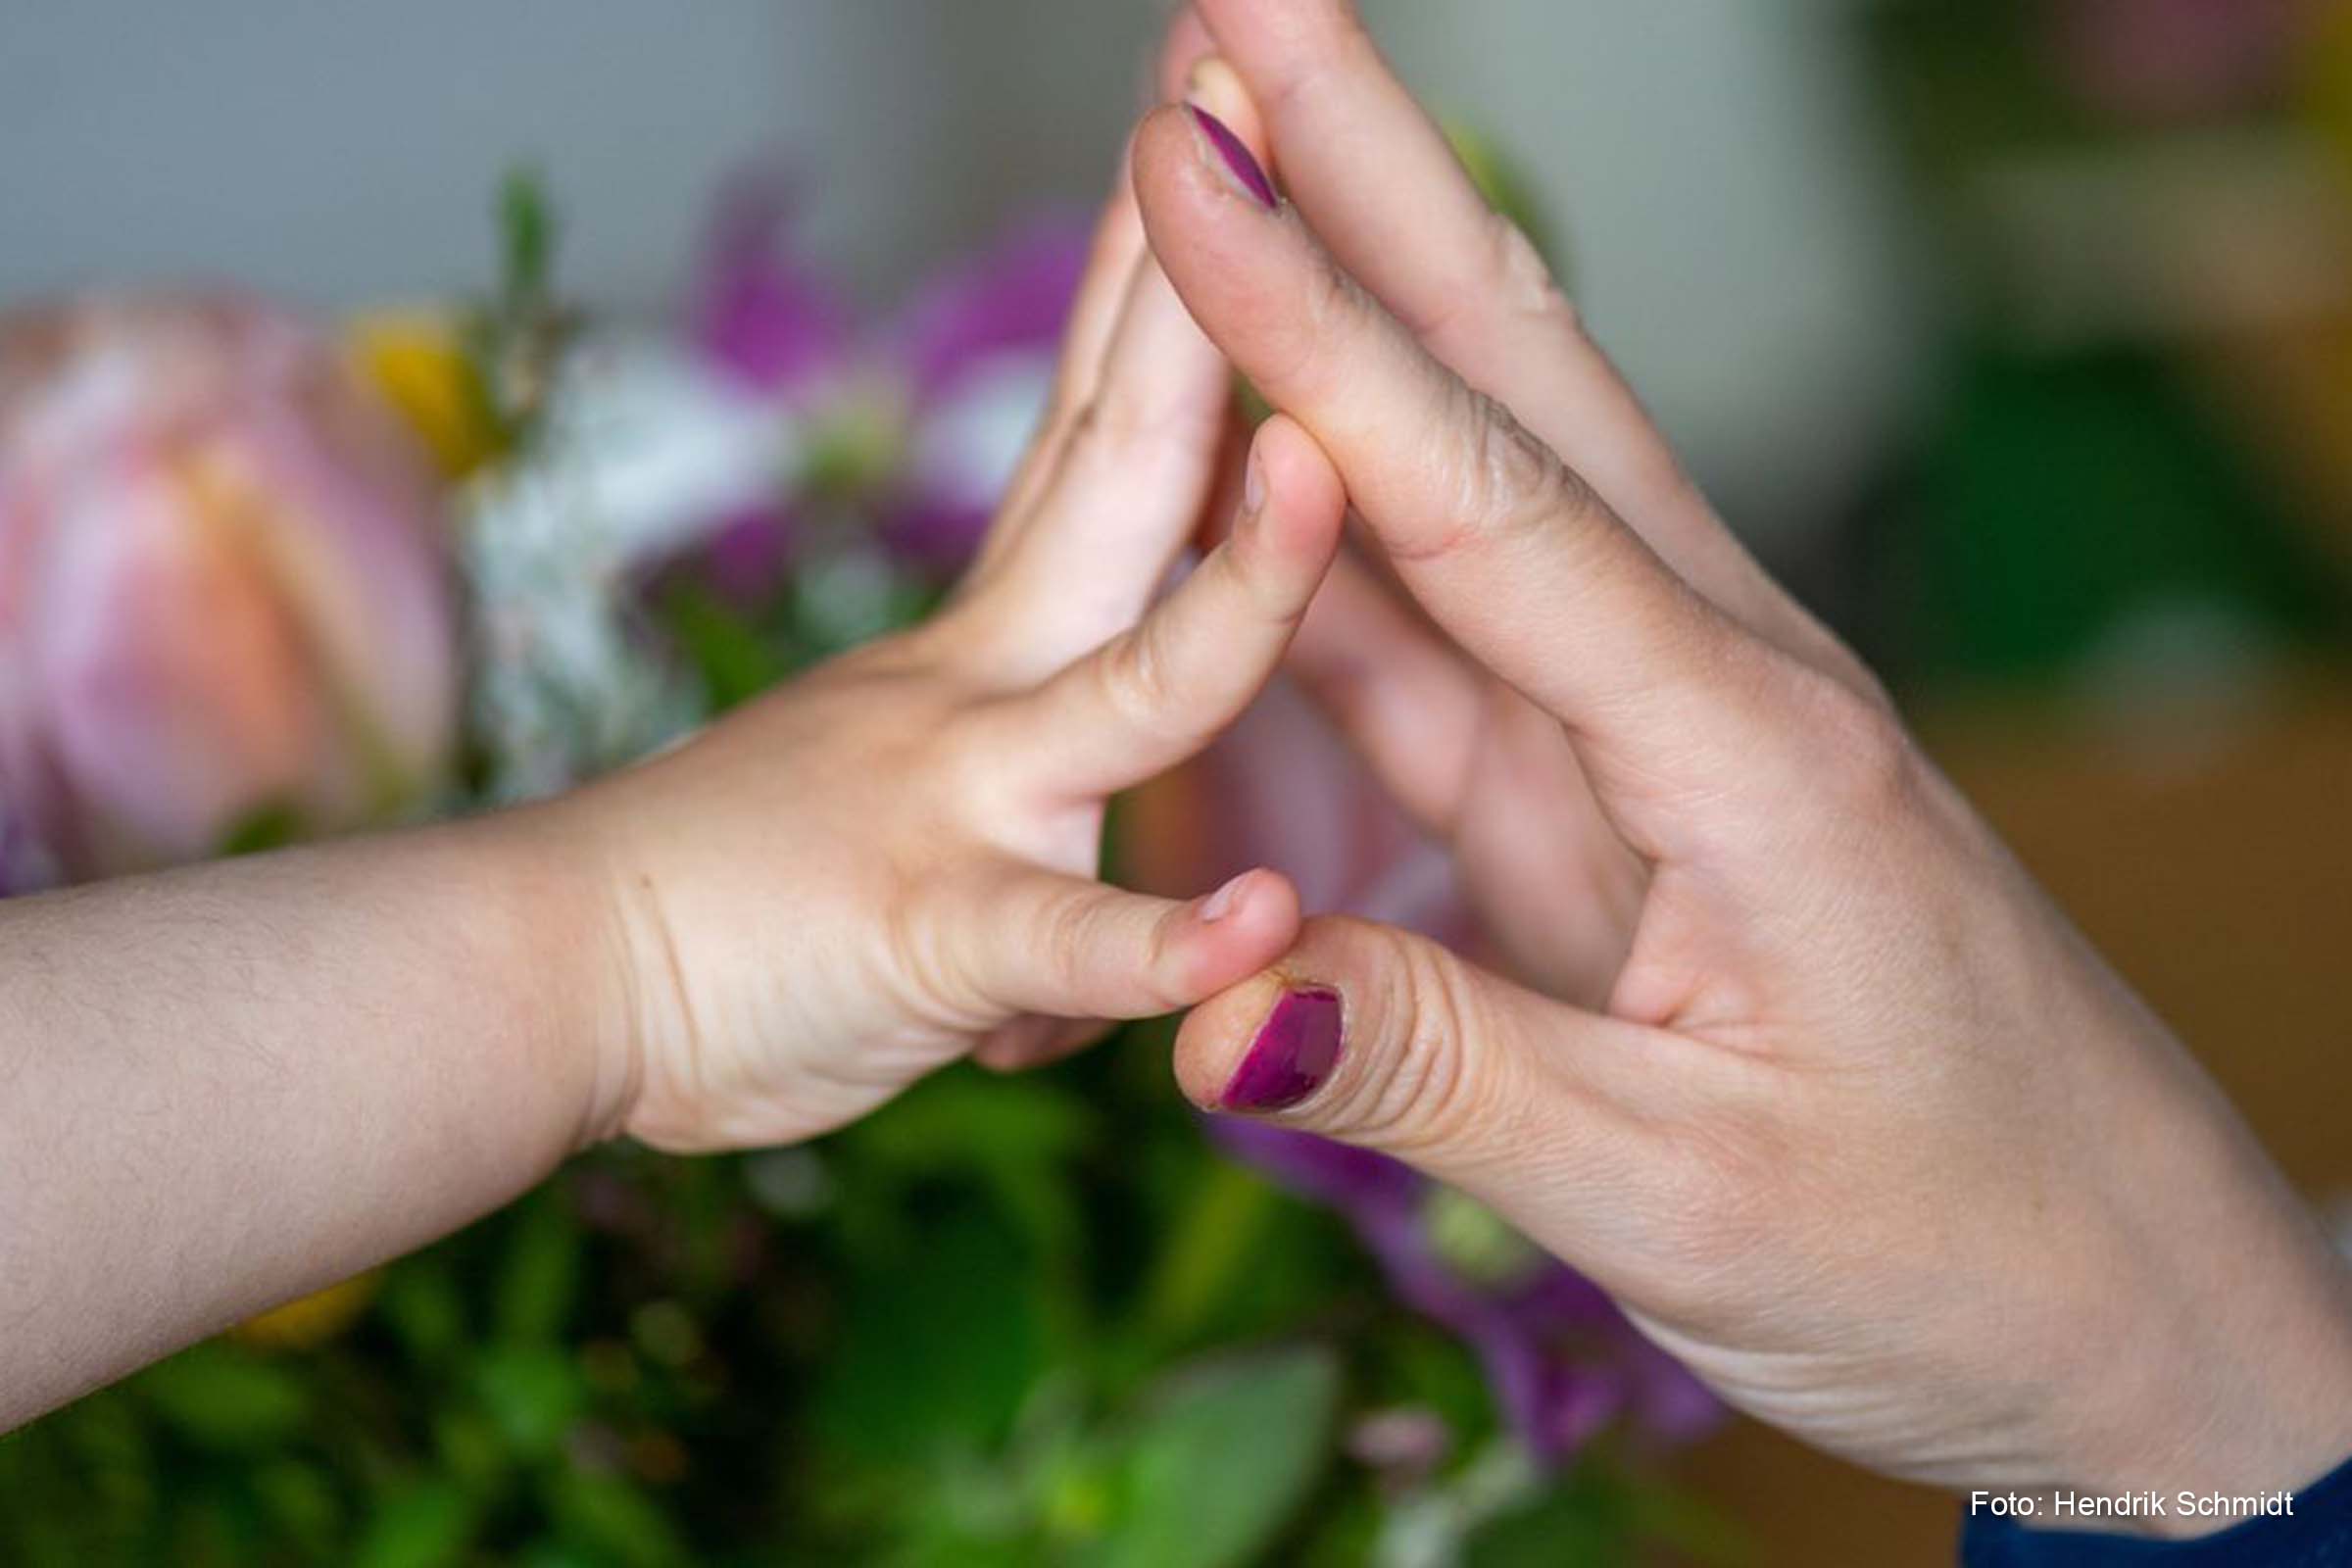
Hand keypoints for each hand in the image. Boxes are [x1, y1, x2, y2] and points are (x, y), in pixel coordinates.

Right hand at [550, 62, 1345, 1152]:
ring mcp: (968, 800)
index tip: (1214, 120)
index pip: (1098, 422)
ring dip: (1248, 582)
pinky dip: (1160, 940)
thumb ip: (1006, 800)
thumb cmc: (717, 905)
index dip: (1161, 272)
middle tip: (1246, 80)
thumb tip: (1071, 871)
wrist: (526, 979)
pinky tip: (1257, 916)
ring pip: (1143, 687)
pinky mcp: (931, 941)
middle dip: (1197, 281)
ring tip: (1327, 462)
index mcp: (996, 639)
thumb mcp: (877, 798)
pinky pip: (1060, 940)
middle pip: (1125, 460)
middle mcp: (991, 680)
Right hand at [1135, 0, 2351, 1525]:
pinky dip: (1342, 522)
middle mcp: (1710, 690)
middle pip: (1510, 392)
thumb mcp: (1687, 1196)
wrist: (2119, 1311)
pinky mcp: (1620, 802)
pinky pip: (1453, 637)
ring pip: (1477, 480)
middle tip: (1244, 1)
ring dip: (1355, 305)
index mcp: (1744, 754)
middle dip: (1368, 182)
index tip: (1188, 172)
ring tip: (1237, 154)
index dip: (1317, 338)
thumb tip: (1204, 1011)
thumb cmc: (1953, 1250)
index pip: (1483, 505)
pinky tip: (1270, 438)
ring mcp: (1660, 733)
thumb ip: (1442, 1076)